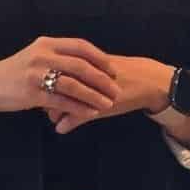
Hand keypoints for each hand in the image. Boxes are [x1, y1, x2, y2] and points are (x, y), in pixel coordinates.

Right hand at [0, 37, 120, 121]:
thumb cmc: (15, 73)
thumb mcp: (36, 57)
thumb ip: (58, 57)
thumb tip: (86, 66)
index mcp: (47, 43)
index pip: (80, 46)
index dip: (100, 58)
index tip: (113, 70)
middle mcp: (42, 55)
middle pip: (81, 65)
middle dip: (102, 79)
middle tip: (116, 90)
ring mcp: (36, 73)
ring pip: (73, 84)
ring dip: (94, 95)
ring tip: (107, 104)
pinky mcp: (31, 92)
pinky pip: (62, 101)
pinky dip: (79, 107)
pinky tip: (89, 113)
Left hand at [45, 55, 171, 134]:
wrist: (144, 80)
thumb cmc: (119, 74)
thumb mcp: (96, 72)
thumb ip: (77, 75)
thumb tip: (60, 80)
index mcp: (79, 61)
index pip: (51, 72)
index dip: (45, 84)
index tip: (44, 92)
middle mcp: (80, 75)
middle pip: (52, 88)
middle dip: (46, 100)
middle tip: (48, 109)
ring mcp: (87, 91)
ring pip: (60, 104)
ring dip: (54, 113)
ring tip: (55, 118)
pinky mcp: (96, 106)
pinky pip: (74, 117)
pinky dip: (65, 125)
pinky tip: (62, 128)